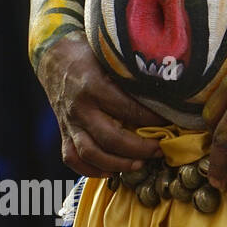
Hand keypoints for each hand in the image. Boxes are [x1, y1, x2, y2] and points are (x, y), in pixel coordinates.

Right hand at [36, 32, 166, 176]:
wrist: (54, 57)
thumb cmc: (91, 54)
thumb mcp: (112, 58)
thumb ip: (133, 75)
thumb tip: (168, 89)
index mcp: (95, 86)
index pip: (128, 110)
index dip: (153, 120)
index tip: (172, 123)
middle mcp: (80, 107)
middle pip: (110, 138)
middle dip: (139, 148)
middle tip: (160, 150)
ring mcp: (69, 122)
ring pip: (89, 153)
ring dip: (117, 164)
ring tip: (139, 165)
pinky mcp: (63, 132)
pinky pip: (72, 158)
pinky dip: (90, 170)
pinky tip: (111, 172)